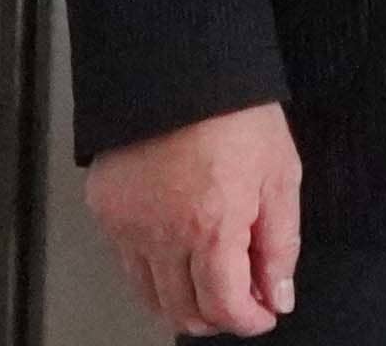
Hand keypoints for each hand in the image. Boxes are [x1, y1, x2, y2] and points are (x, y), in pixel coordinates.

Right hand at [86, 100, 304, 335]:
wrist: (180, 65)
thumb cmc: (235, 112)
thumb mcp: (280, 174)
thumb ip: (280, 243)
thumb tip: (278, 295)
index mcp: (212, 226)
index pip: (224, 307)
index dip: (249, 320)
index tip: (263, 313)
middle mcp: (162, 234)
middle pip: (183, 312)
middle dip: (218, 316)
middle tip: (240, 299)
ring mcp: (127, 225)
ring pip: (150, 295)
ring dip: (183, 301)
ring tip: (209, 280)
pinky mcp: (105, 210)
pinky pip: (127, 261)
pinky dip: (154, 269)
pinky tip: (177, 249)